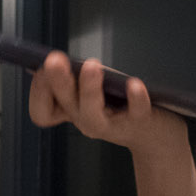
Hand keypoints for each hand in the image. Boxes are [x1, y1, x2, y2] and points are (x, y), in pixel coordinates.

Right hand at [26, 50, 187, 157]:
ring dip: (89, 88)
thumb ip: (74, 78)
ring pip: (91, 112)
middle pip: (63, 102)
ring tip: (91, 66)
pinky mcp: (139, 123)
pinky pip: (135, 112)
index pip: (41, 112)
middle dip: (57, 80)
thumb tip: (49, 60)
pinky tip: (134, 84)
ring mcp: (111, 125)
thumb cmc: (122, 104)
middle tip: (53, 60)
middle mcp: (85, 119)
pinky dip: (135, 98)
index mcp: (71, 110)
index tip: (42, 67)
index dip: (38, 91)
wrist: (157, 135)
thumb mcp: (93, 90)